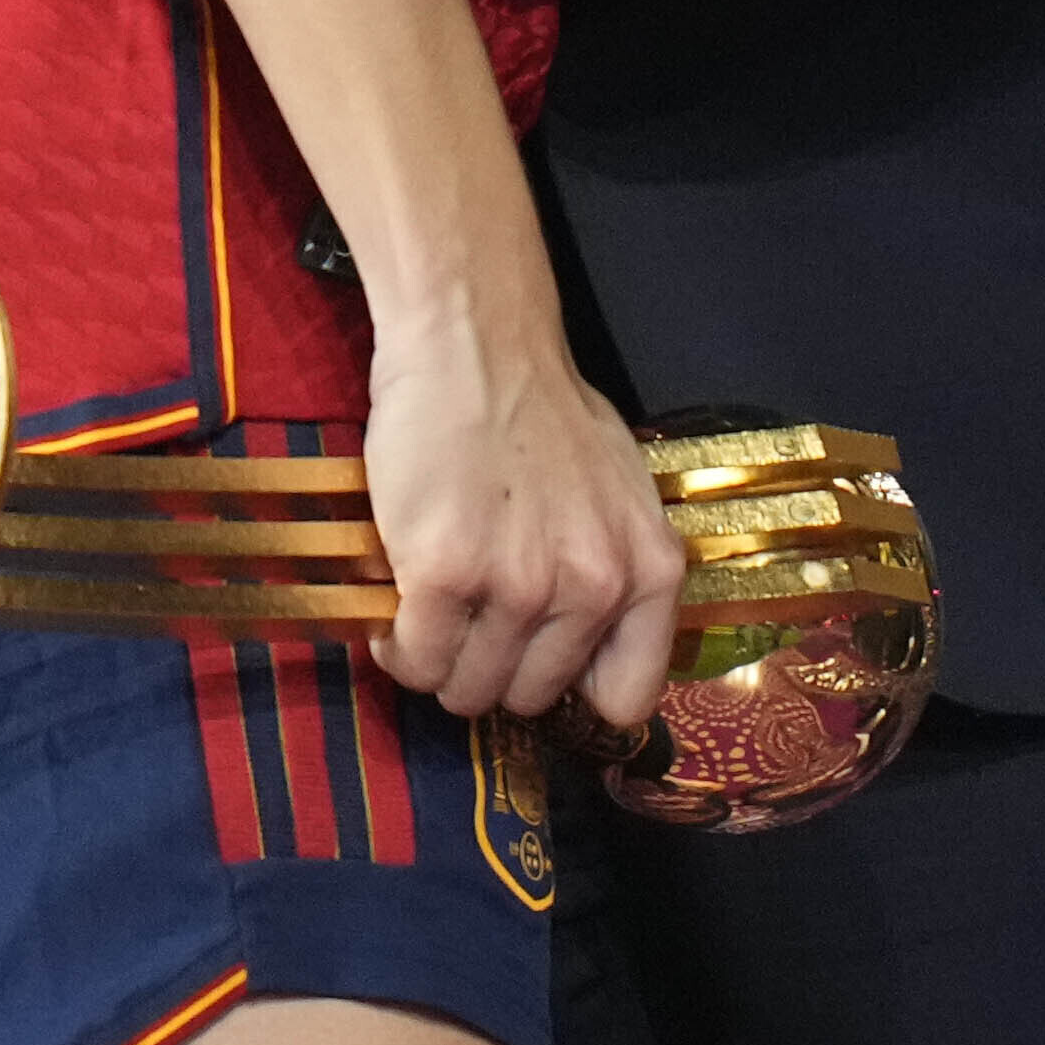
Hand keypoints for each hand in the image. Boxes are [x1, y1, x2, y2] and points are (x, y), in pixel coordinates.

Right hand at [359, 304, 691, 733]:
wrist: (475, 346)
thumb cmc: (543, 411)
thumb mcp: (622, 495)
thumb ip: (619, 574)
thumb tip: (591, 658)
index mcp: (649, 570)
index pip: (626, 697)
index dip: (572, 689)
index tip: (536, 668)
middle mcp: (595, 586)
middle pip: (531, 698)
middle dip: (491, 670)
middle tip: (466, 624)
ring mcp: (520, 583)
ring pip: (468, 688)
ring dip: (438, 661)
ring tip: (427, 613)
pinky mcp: (446, 573)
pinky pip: (415, 659)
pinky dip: (396, 647)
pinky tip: (395, 609)